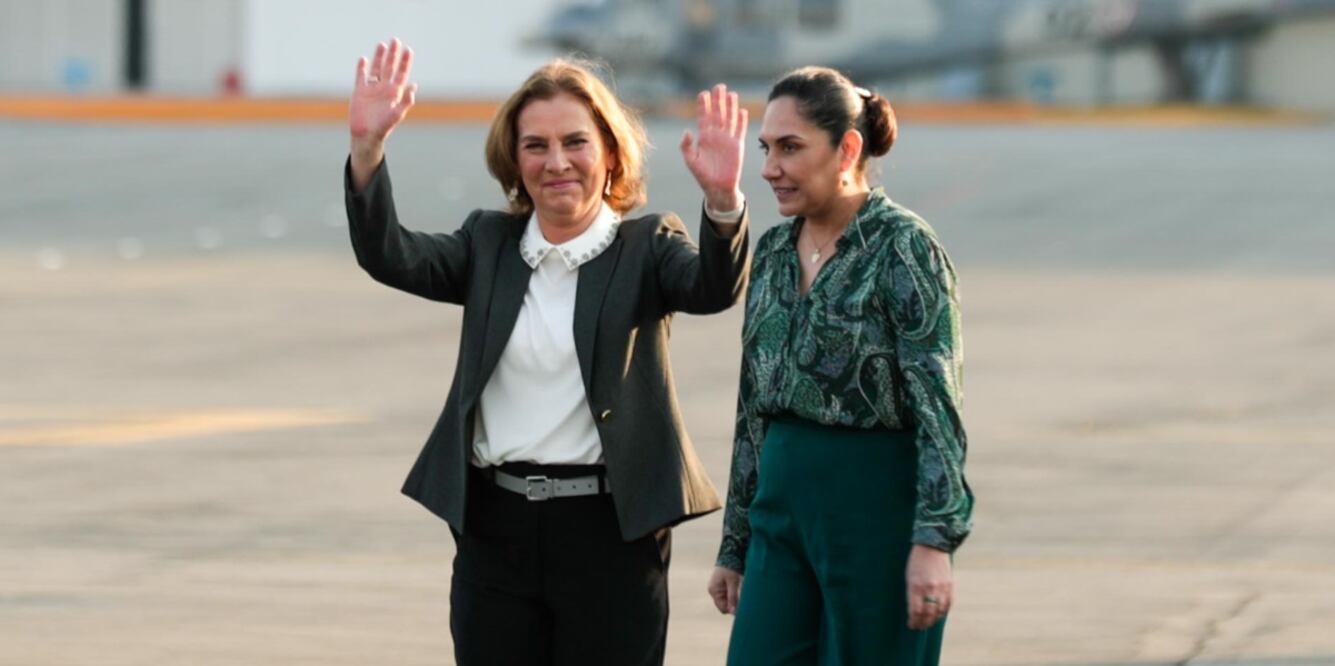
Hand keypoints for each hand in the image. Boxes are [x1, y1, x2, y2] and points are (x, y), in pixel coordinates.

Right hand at [349, 38, 417, 182]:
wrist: (366, 135)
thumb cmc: (384, 128)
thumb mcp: (396, 115)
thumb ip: (405, 102)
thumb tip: (414, 87)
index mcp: (395, 93)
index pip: (401, 74)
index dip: (405, 62)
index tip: (408, 50)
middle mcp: (384, 88)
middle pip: (389, 67)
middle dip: (393, 55)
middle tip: (396, 40)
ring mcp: (372, 89)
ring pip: (376, 69)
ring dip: (379, 57)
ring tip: (382, 44)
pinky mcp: (359, 91)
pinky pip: (361, 76)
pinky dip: (362, 68)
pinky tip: (363, 59)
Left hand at [679, 84, 746, 211]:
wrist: (718, 188)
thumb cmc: (703, 176)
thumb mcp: (691, 161)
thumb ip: (687, 146)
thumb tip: (686, 131)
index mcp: (704, 137)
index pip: (703, 117)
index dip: (703, 105)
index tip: (703, 94)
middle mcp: (716, 135)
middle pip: (717, 113)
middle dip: (718, 100)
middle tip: (719, 86)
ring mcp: (727, 139)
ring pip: (729, 118)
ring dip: (730, 107)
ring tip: (731, 94)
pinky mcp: (737, 145)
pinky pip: (740, 130)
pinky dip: (741, 121)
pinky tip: (741, 111)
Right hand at [707, 566, 742, 614]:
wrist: (729, 556)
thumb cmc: (730, 569)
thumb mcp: (733, 583)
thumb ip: (732, 597)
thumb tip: (733, 612)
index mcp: (714, 591)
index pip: (723, 608)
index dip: (732, 609)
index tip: (742, 606)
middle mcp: (713, 591)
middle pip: (724, 605)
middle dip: (732, 604)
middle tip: (741, 597)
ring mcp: (715, 588)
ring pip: (725, 601)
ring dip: (732, 599)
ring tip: (738, 590)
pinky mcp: (719, 586)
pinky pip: (726, 595)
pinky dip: (731, 594)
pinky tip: (736, 588)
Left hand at [906, 544, 952, 629]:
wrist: (932, 546)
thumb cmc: (916, 562)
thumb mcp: (909, 577)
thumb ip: (912, 593)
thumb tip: (915, 610)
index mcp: (915, 586)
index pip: (915, 611)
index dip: (913, 621)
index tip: (911, 625)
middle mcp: (929, 588)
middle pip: (927, 613)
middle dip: (923, 623)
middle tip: (919, 627)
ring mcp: (941, 587)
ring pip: (939, 611)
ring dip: (933, 620)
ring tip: (928, 623)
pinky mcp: (950, 585)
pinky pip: (948, 604)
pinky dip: (943, 612)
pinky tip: (939, 615)